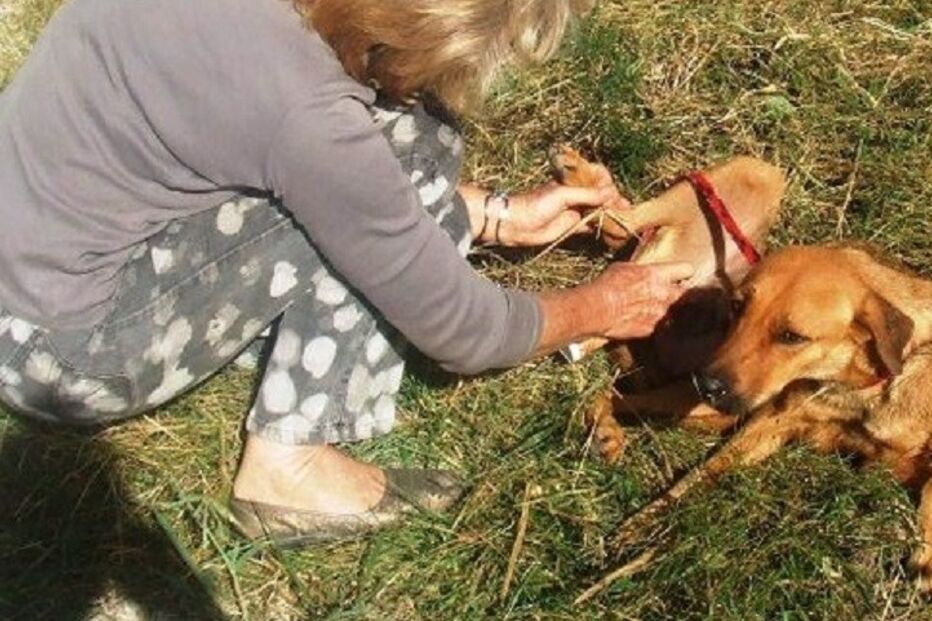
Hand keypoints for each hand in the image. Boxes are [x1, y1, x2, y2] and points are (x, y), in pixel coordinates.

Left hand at [493, 181, 622, 246]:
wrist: (517, 224)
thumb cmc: (536, 204)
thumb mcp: (562, 195)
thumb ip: (587, 195)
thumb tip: (612, 194)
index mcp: (574, 180)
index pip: (598, 177)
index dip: (608, 184)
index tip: (613, 194)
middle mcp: (577, 194)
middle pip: (602, 195)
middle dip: (614, 201)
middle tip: (626, 210)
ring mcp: (576, 210)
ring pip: (599, 210)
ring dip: (612, 214)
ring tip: (626, 220)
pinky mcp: (573, 226)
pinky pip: (592, 225)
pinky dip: (603, 227)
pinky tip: (614, 231)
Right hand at [589, 262, 693, 339]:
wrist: (598, 309)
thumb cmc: (608, 285)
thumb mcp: (624, 268)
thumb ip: (641, 271)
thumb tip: (643, 272)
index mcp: (659, 274)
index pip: (686, 269)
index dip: (684, 272)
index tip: (681, 275)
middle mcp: (665, 294)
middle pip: (689, 295)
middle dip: (686, 296)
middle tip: (679, 296)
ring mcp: (661, 314)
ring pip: (675, 313)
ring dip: (669, 312)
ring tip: (657, 311)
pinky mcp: (652, 329)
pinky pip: (660, 327)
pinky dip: (655, 325)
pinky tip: (644, 322)